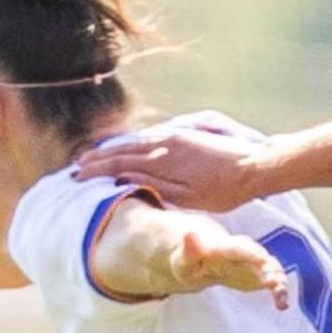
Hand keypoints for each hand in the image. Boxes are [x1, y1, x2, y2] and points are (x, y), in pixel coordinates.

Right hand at [75, 128, 262, 210]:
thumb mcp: (189, 197)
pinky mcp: (183, 134)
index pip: (119, 164)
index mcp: (162, 160)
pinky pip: (147, 138)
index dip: (96, 169)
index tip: (77, 174)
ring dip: (111, 149)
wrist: (255, 165)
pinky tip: (125, 146)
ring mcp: (173, 137)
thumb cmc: (224, 190)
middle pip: (122, 150)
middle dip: (97, 158)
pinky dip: (129, 143)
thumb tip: (124, 176)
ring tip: (93, 155)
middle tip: (76, 164)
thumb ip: (155, 185)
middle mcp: (163, 143)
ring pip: (133, 142)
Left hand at [170, 230, 288, 310]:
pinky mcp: (259, 274)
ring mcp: (253, 262)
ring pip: (271, 267)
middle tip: (275, 284)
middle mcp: (243, 251)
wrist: (198, 260)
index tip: (263, 261)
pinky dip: (279, 290)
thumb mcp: (183, 260)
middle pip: (260, 256)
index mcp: (224, 247)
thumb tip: (188, 233)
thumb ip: (189, 250)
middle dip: (270, 268)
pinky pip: (273, 279)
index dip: (252, 254)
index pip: (240, 248)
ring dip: (279, 281)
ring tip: (281, 299)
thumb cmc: (188, 261)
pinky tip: (281, 305)